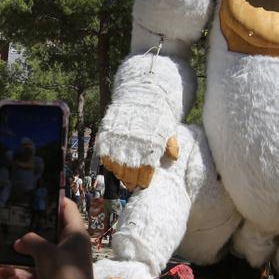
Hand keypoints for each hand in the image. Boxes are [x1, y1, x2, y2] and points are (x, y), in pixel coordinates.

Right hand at [13, 197, 104, 278]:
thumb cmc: (65, 277)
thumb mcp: (46, 254)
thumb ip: (31, 241)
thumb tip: (19, 241)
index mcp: (76, 233)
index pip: (67, 207)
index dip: (53, 199)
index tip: (33, 194)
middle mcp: (71, 244)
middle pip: (52, 227)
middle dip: (33, 224)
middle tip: (14, 216)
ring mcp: (64, 260)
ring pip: (43, 247)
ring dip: (27, 246)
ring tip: (7, 238)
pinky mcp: (56, 275)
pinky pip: (39, 265)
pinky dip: (27, 265)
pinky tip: (9, 265)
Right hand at [94, 55, 185, 189]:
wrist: (142, 93)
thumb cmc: (157, 114)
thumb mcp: (169, 129)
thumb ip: (171, 145)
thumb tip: (173, 158)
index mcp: (150, 148)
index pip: (144, 174)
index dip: (142, 183)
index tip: (142, 185)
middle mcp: (133, 146)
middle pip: (129, 174)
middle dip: (130, 182)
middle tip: (132, 184)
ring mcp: (118, 140)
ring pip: (115, 167)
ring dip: (119, 174)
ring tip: (123, 175)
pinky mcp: (107, 134)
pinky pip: (105, 156)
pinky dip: (109, 163)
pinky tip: (114, 163)